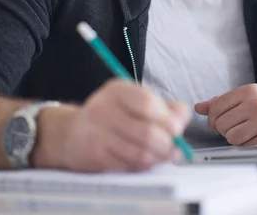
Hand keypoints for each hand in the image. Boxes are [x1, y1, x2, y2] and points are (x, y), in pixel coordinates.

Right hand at [34, 79, 190, 171]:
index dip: (168, 118)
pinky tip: (144, 161)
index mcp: (118, 90)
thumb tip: (183, 118)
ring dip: (157, 158)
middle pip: (146, 132)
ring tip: (162, 156)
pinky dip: (142, 166)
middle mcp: (104, 108)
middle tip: (174, 148)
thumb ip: (164, 106)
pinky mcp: (94, 155)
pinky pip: (127, 166)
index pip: (148, 102)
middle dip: (167, 144)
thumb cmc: (113, 115)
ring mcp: (96, 132)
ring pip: (139, 152)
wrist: (73, 133)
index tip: (177, 128)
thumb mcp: (134, 101)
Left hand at [195, 84, 256, 145]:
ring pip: (231, 137)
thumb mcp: (247, 97)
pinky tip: (256, 137)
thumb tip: (199, 107)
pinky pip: (245, 147)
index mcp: (249, 91)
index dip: (213, 117)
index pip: (216, 106)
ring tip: (247, 131)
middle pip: (221, 124)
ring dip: (235, 138)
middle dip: (224, 129)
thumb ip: (222, 102)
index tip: (219, 120)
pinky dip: (246, 145)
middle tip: (236, 126)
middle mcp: (256, 104)